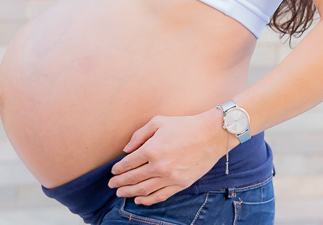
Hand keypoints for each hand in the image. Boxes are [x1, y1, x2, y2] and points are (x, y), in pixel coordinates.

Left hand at [106, 109, 228, 204]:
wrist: (211, 135)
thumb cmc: (184, 125)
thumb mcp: (158, 122)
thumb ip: (139, 135)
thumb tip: (126, 150)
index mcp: (151, 149)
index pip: (128, 163)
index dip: (118, 169)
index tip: (112, 171)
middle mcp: (159, 166)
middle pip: (133, 178)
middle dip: (119, 182)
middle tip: (111, 185)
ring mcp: (170, 177)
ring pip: (144, 190)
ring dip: (129, 193)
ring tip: (120, 193)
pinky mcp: (181, 184)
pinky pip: (160, 196)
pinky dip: (147, 200)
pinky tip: (138, 200)